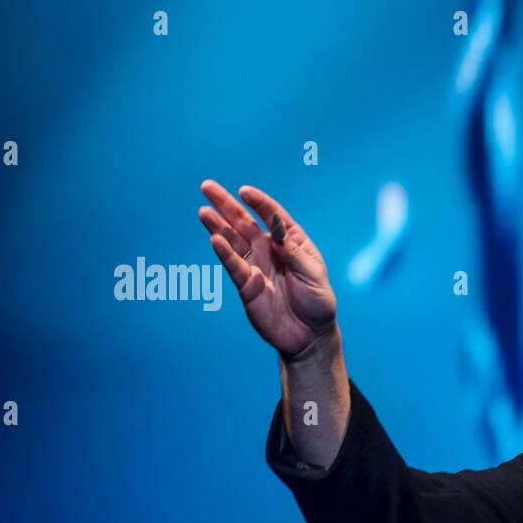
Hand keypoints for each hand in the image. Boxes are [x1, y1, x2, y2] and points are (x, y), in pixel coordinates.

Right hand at [199, 181, 336, 358]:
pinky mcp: (246, 285)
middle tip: (207, 187)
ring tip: (204, 212)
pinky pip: (234, 266)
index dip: (259, 203)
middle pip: (244, 223)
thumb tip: (278, 230)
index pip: (273, 215)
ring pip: (233, 241)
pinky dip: (224, 253)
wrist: (310, 335)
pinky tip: (214, 240)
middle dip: (226, 205)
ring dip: (218, 226)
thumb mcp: (314, 275)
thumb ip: (294, 253)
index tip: (244, 191)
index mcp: (291, 241)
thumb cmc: (318, 302)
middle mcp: (270, 249)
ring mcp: (256, 266)